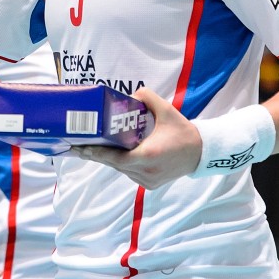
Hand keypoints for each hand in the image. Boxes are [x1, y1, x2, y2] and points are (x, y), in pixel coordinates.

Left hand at [71, 87, 201, 189]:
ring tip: (88, 149)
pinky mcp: (151, 185)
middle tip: (76, 146)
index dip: (98, 153)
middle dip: (95, 155)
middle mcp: (147, 171)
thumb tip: (131, 94)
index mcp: (149, 155)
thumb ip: (148, 97)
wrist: (201, 153)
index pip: (117, 158)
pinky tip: (109, 155)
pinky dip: (120, 165)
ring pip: (121, 170)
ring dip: (107, 160)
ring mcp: (149, 180)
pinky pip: (130, 173)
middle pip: (114, 164)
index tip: (82, 148)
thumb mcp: (167, 110)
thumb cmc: (182, 131)